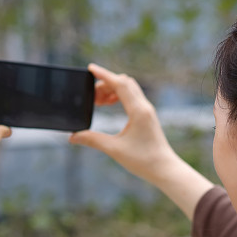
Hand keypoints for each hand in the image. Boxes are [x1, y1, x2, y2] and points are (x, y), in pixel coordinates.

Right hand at [69, 64, 177, 182]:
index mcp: (138, 111)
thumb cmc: (143, 160)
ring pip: (129, 88)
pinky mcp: (147, 115)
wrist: (164, 169)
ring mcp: (147, 110)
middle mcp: (144, 106)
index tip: (90, 68)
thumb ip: (92, 140)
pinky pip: (132, 96)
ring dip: (112, 89)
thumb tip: (73, 137)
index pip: (120, 84)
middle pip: (124, 82)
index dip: (104, 74)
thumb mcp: (114, 149)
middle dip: (105, 83)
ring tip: (99, 102)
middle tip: (91, 97)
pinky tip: (110, 105)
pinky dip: (119, 95)